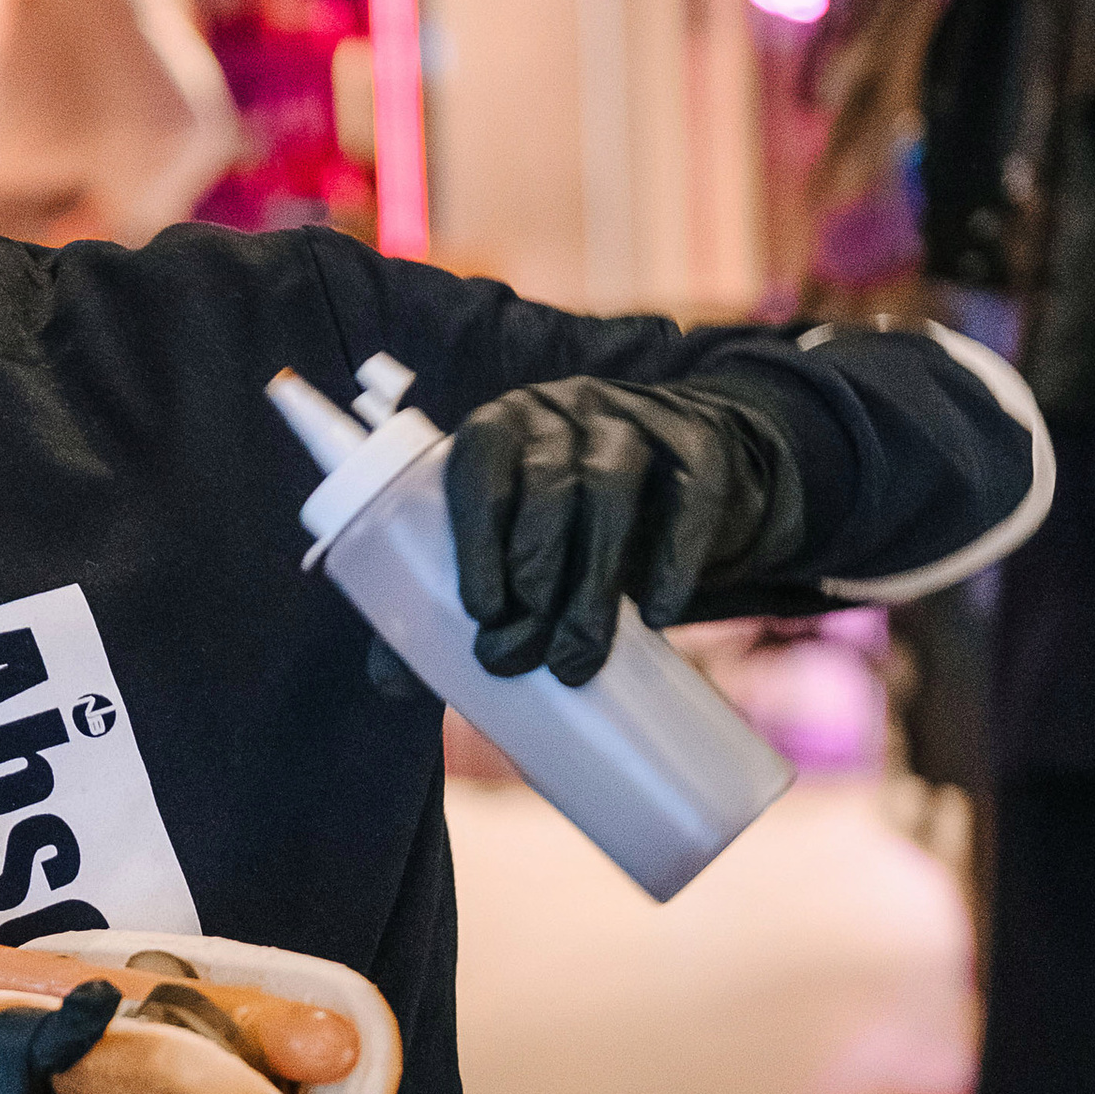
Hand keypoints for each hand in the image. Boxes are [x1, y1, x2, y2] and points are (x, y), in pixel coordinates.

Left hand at [445, 377, 802, 685]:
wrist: (681, 486)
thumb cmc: (568, 526)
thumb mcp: (512, 549)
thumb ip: (449, 600)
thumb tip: (392, 682)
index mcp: (503, 427)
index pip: (481, 461)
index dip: (476, 534)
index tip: (480, 612)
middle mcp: (567, 411)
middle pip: (548, 484)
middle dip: (531, 576)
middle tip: (516, 656)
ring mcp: (639, 424)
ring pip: (612, 491)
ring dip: (592, 583)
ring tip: (574, 660)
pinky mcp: (701, 452)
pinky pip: (691, 499)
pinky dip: (674, 562)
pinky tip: (660, 618)